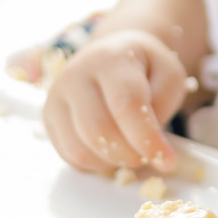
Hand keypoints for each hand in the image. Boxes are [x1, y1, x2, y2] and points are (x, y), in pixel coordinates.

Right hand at [43, 30, 185, 173]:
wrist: (111, 53)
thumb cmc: (144, 68)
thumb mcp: (168, 75)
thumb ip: (165, 107)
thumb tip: (159, 154)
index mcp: (111, 60)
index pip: (126, 105)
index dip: (146, 138)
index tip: (166, 159)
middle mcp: (76, 75)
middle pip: (98, 131)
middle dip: (129, 155)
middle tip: (148, 156)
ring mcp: (56, 96)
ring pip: (80, 149)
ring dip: (112, 163)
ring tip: (131, 153)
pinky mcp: (49, 117)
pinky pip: (69, 155)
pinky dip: (94, 164)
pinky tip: (112, 153)